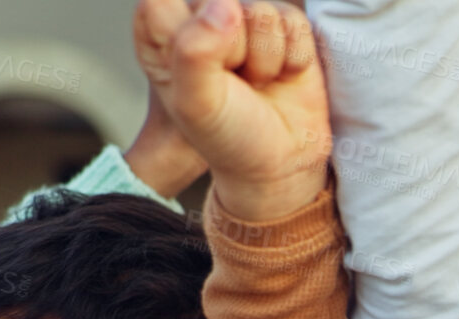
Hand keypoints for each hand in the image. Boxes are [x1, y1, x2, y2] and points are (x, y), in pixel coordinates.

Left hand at [133, 0, 329, 221]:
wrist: (283, 162)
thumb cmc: (230, 138)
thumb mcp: (196, 104)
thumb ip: (194, 51)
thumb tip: (225, 4)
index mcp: (163, 36)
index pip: (163, 2)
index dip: (189, 36)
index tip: (199, 76)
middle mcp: (202, 22)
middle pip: (221, 4)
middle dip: (236, 50)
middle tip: (236, 86)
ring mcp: (245, 23)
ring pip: (262, 12)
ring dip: (268, 59)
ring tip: (260, 83)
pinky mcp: (284, 28)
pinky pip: (294, 21)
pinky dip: (295, 56)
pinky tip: (285, 76)